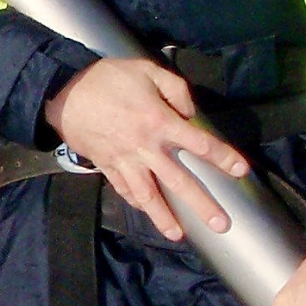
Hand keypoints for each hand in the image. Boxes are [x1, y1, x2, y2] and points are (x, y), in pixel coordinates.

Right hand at [40, 57, 252, 241]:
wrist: (64, 91)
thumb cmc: (108, 78)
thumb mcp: (147, 70)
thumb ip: (176, 89)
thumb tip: (190, 112)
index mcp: (160, 121)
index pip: (199, 143)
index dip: (223, 157)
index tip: (240, 171)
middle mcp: (146, 147)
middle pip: (179, 180)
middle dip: (201, 204)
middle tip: (221, 224)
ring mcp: (125, 160)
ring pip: (148, 195)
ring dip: (164, 217)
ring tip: (178, 236)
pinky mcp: (107, 166)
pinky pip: (124, 189)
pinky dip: (137, 203)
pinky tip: (147, 212)